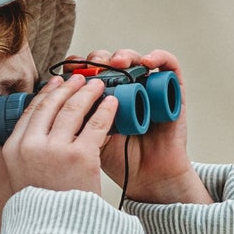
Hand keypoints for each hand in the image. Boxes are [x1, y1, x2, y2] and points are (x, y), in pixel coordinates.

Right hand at [1, 72, 119, 194]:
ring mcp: (55, 150)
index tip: (56, 84)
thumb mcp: (22, 179)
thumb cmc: (44, 211)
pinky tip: (112, 103)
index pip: (31, 111)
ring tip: (98, 85)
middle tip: (80, 79)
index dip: (46, 94)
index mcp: (13, 150)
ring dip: (87, 92)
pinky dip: (106, 110)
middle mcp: (31, 146)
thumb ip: (26, 154)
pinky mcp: (80, 157)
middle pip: (51, 105)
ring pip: (73, 109)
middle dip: (68, 87)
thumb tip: (38, 130)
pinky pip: (96, 124)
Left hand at [82, 48, 212, 203]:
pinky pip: (169, 65)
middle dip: (97, 60)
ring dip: (123, 56)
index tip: (68, 71)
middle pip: (109, 61)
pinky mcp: (172, 90)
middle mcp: (124, 89)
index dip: (78, 67)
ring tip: (116, 64)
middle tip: (91, 69)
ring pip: (134, 59)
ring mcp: (147, 87)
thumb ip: (77, 120)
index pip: (88, 72)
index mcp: (101, 98)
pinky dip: (159, 57)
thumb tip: (61, 99)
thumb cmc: (120, 161)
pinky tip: (147, 61)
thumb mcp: (90, 138)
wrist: (148, 178)